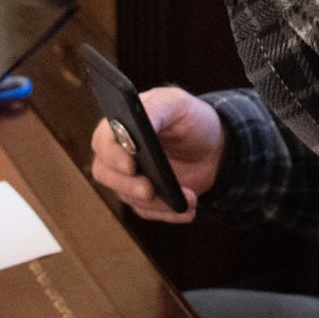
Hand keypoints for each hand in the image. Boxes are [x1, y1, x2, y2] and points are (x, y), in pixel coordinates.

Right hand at [89, 87, 224, 223]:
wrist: (215, 147)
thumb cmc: (191, 119)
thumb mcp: (176, 104)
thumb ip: (155, 108)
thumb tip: (137, 123)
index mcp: (121, 125)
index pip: (103, 141)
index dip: (112, 155)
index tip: (131, 165)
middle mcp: (118, 153)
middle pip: (105, 174)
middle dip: (128, 185)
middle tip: (150, 190)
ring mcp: (129, 178)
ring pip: (128, 197)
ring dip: (158, 202)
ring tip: (188, 198)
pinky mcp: (144, 198)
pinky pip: (148, 212)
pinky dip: (168, 213)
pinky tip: (188, 208)